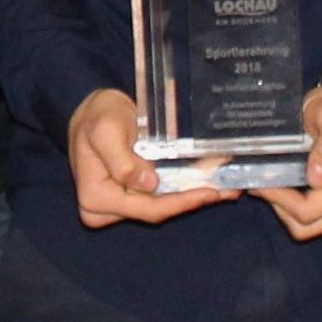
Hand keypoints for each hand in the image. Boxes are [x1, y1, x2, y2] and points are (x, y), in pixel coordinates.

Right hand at [64, 86, 234, 227]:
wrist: (93, 111)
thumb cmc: (97, 117)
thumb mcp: (106, 130)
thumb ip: (122, 161)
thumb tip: (148, 185)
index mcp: (95, 199)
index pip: (145, 208)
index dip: (179, 202)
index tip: (208, 192)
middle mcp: (104, 210)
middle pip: (156, 210)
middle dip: (192, 200)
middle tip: (228, 191)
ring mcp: (118, 206)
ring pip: (161, 206)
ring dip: (193, 196)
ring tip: (227, 188)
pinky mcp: (130, 196)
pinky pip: (160, 196)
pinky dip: (184, 189)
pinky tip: (209, 183)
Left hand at [258, 82, 321, 241]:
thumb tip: (318, 179)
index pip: (308, 210)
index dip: (279, 198)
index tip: (260, 177)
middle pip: (307, 225)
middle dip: (280, 205)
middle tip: (261, 180)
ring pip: (309, 228)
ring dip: (287, 210)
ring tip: (275, 182)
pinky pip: (315, 222)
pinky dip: (296, 209)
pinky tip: (288, 186)